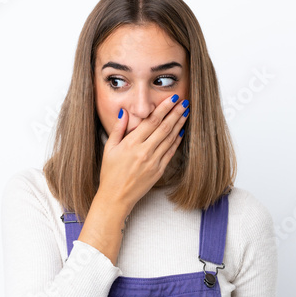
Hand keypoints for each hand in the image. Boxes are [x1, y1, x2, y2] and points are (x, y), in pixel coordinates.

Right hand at [97, 93, 188, 211]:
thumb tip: (124, 111)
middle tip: (184, 102)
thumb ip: (118, 129)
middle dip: (175, 113)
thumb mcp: (109, 148)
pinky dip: (176, 141)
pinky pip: (170, 152)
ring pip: (170, 139)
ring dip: (179, 125)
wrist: (116, 197)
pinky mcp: (159, 171)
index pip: (151, 121)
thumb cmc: (110, 173)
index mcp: (131, 143)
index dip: (163, 108)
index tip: (171, 99)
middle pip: (164, 128)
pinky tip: (181, 132)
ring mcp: (153, 162)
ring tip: (185, 113)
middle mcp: (144, 151)